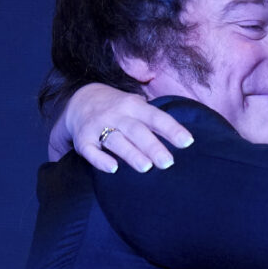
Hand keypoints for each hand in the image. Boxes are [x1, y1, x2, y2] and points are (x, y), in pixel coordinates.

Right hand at [48, 83, 193, 172]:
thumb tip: (184, 140)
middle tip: (168, 163)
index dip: (172, 129)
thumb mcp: (136, 107)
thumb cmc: (118, 109)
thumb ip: (155, 121)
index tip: (188, 142)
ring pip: (115, 140)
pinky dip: (100, 160)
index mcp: (133, 106)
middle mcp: (116, 115)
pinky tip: (112, 169)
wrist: (80, 100)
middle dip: (153, 146)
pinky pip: (90, 150)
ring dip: (131, 153)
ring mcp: (98, 126)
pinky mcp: (82, 140)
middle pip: (137, 130)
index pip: (156, 117)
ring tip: (146, 167)